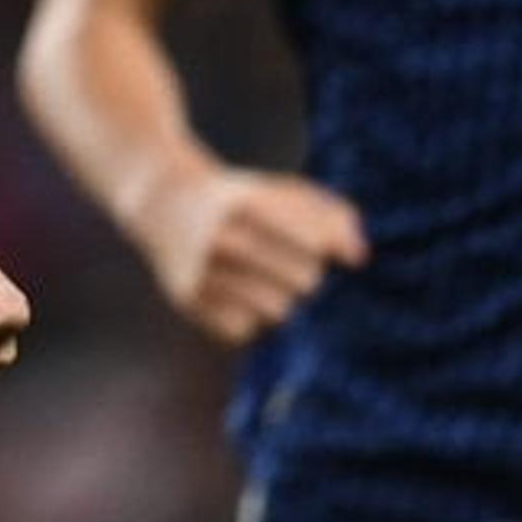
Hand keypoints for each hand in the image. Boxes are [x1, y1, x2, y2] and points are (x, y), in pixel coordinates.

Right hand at [133, 165, 367, 346]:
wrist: (162, 199)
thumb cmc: (240, 198)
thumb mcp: (281, 191)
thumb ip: (329, 215)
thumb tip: (359, 257)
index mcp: (248, 203)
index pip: (315, 245)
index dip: (327, 249)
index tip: (326, 248)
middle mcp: (223, 237)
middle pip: (306, 282)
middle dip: (306, 274)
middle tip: (286, 262)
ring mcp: (202, 269)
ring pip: (278, 312)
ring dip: (278, 298)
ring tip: (261, 278)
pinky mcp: (187, 298)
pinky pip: (244, 330)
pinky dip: (247, 317)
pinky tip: (234, 293)